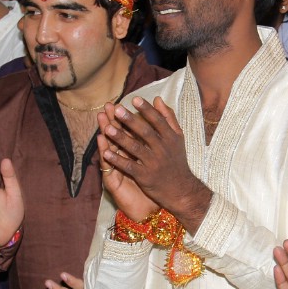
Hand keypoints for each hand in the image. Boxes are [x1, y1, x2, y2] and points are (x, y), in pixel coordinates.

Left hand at [100, 97, 210, 231]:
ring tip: (107, 128)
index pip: (158, 121)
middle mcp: (163, 149)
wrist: (181, 189)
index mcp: (171, 138)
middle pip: (146, 132)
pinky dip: (118, 160)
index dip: (146, 109)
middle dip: (131, 120)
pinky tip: (105, 153)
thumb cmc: (177, 160)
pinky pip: (129, 166)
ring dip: (121, 138)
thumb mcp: (177, 138)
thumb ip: (168, 118)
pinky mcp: (145, 176)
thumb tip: (157, 99)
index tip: (134, 99)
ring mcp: (154, 163)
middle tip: (117, 109)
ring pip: (135, 148)